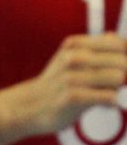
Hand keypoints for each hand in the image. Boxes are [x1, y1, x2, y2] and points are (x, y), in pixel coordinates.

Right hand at [6, 33, 126, 137]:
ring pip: (117, 78)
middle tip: (110, 85)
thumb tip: (115, 37)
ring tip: (103, 93)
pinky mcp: (72, 97)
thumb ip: (95, 47)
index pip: (118, 44)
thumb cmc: (57, 84)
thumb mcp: (71, 59)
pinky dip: (110, 103)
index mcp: (75, 45)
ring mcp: (71, 77)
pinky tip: (100, 105)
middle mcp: (73, 58)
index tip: (120, 69)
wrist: (28, 107)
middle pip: (122, 62)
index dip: (125, 57)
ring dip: (115, 89)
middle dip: (123, 75)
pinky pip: (109, 97)